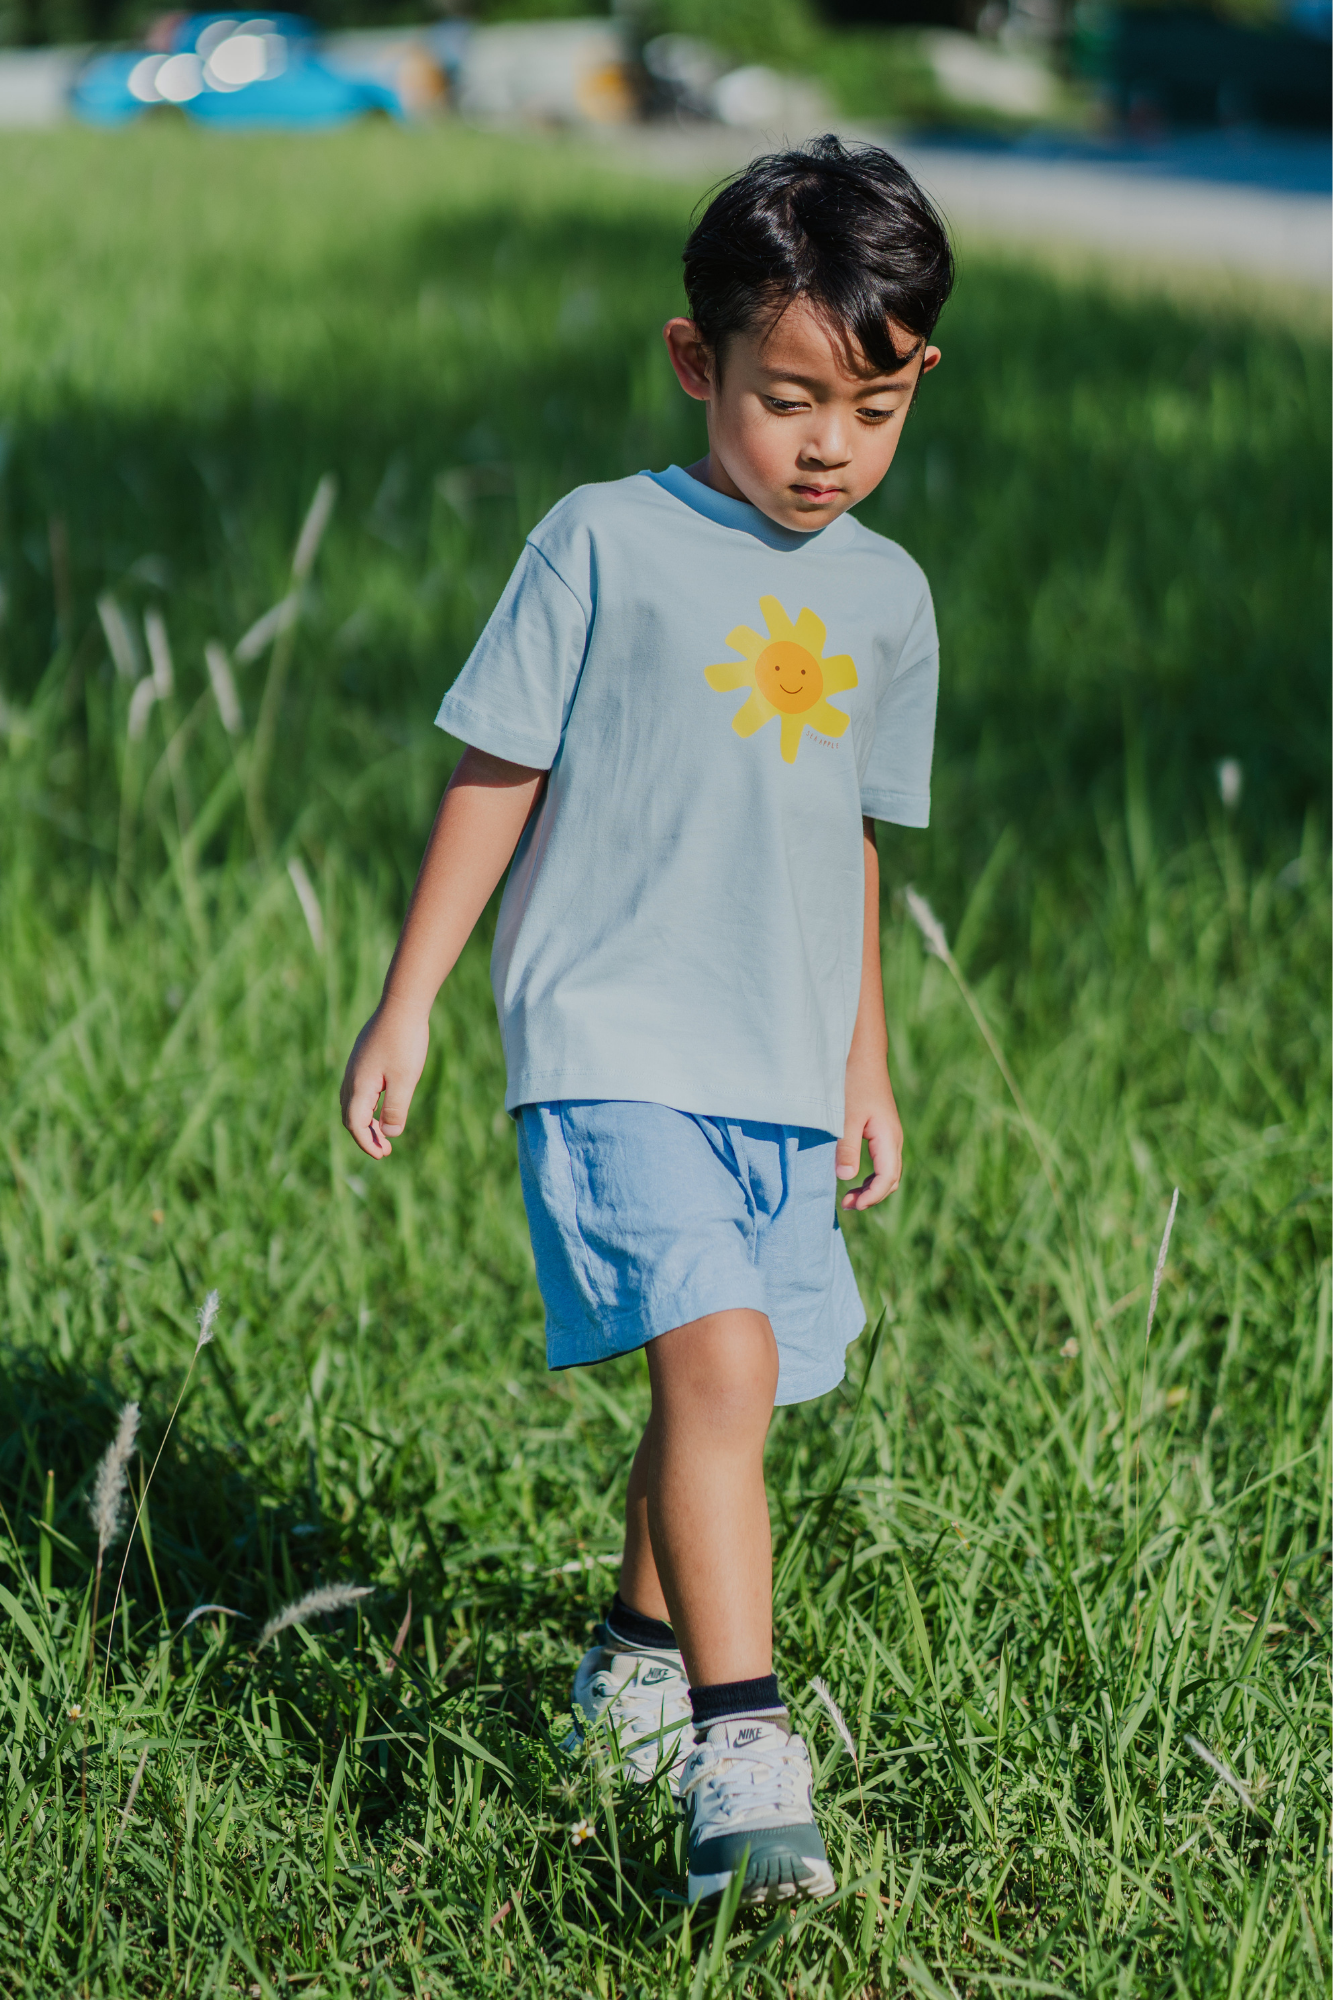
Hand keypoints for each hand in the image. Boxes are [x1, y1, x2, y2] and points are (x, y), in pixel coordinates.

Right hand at [340, 1003, 429, 1159]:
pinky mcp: (362, 1058)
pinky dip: (367, 1105)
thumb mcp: (405, 1080)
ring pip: (352, 1103)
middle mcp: (351, 1077)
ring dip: (365, 1121)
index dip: (367, 1144)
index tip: (383, 1156)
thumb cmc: (405, 1041)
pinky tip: (383, 1105)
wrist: (402, 1004)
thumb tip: (388, 1134)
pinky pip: (358, 1089)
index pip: (355, 1125)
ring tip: (384, 1131)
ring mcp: (355, 1066)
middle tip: (385, 1150)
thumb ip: (395, 1109)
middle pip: (350, 1116)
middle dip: (365, 1136)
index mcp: (359, 1086)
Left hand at [836, 1057, 903, 1210]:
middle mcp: (893, 1138)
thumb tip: (846, 1178)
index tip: (853, 1206)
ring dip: (870, 1187)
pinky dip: (869, 1175)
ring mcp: (888, 1134)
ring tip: (848, 1198)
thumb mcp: (845, 1116)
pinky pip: (880, 1160)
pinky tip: (852, 1176)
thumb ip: (846, 1147)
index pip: (887, 1178)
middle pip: (890, 1179)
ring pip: (887, 1171)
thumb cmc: (853, 1082)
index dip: (872, 1196)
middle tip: (847, 1205)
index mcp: (889, 1137)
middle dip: (872, 1196)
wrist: (861, 1053)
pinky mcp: (879, 1129)